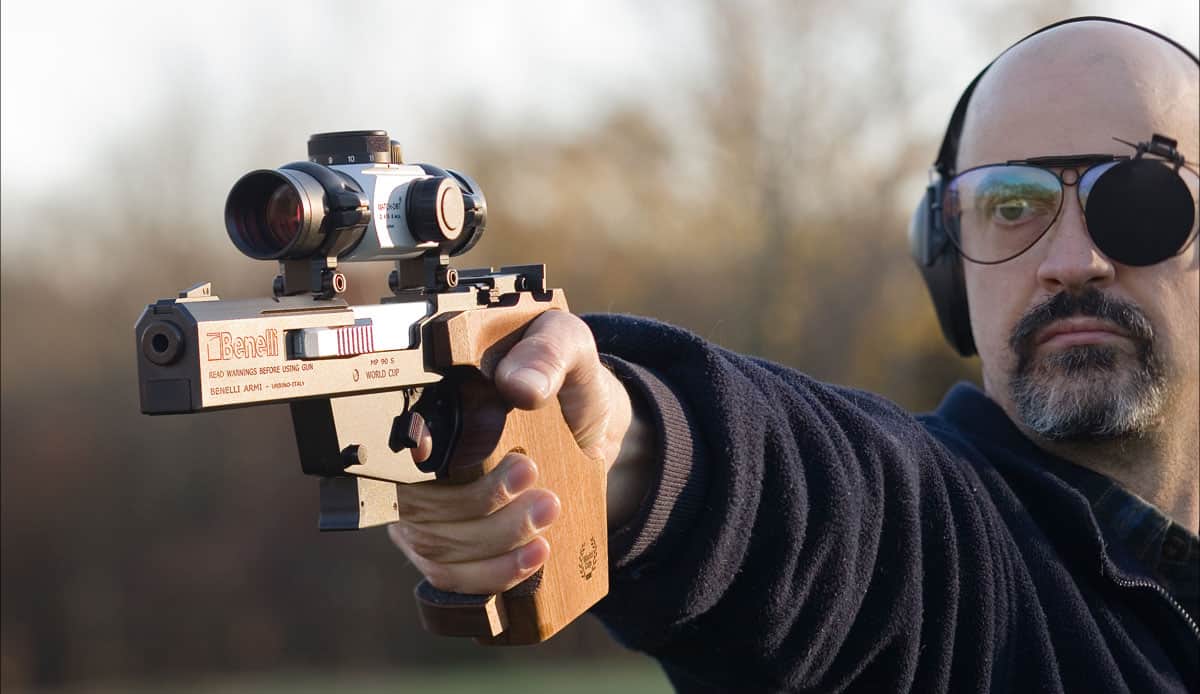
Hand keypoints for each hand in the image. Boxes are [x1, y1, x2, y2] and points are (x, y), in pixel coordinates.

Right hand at [388, 310, 649, 594]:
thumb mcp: (565, 343)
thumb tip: (519, 386)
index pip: (396, 454)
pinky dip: (494, 574)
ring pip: (439, 549)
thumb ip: (546, 352)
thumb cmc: (563, 372)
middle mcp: (409, 463)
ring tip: (548, 512)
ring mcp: (427, 508)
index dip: (430, 474)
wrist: (591, 416)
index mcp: (421, 407)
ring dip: (496, 543)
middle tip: (540, 488)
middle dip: (484, 507)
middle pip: (420, 510)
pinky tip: (535, 556)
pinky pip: (454, 577)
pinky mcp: (454, 543)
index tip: (495, 466)